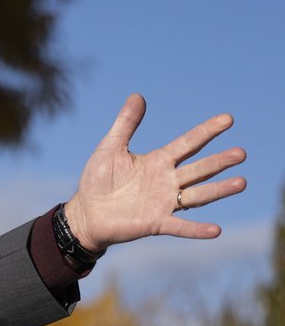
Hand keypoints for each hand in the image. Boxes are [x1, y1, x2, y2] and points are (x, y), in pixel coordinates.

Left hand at [63, 94, 245, 251]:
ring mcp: (164, 203)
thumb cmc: (98, 180)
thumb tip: (137, 96)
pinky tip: (215, 230)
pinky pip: (180, 226)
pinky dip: (196, 229)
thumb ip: (125, 124)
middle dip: (219, 162)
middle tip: (241, 153)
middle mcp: (167, 181)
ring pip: (197, 195)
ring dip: (218, 190)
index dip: (206, 131)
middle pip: (198, 169)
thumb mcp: (110, 148)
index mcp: (158, 161)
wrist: (85, 213)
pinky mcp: (156, 223)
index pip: (188, 143)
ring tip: (241, 182)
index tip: (228, 119)